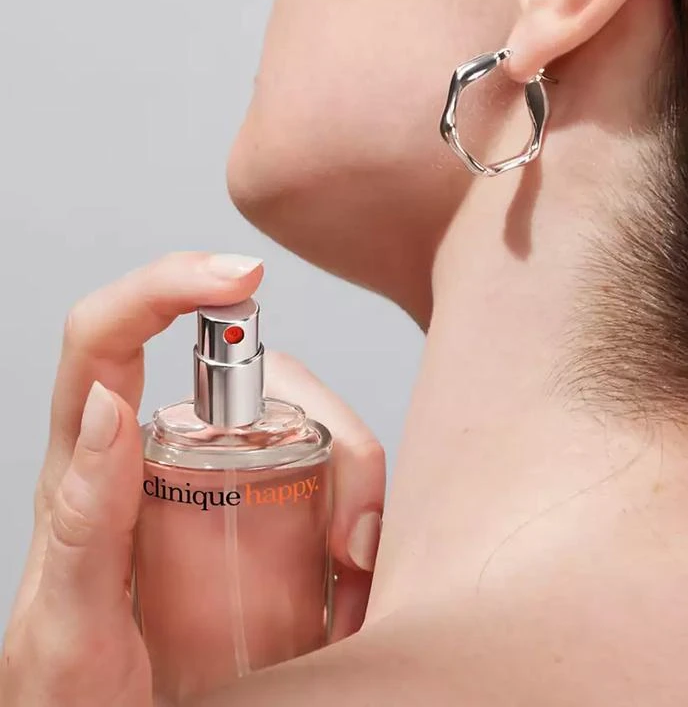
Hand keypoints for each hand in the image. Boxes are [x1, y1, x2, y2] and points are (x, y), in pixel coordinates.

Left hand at [1, 251, 385, 706]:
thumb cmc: (75, 705)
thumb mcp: (67, 630)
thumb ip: (80, 524)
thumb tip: (110, 404)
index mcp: (86, 470)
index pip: (107, 339)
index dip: (167, 285)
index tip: (240, 278)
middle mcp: (159, 459)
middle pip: (251, 373)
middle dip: (322, 422)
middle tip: (345, 532)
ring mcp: (219, 484)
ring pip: (304, 419)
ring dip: (354, 480)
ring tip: (352, 571)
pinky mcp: (265, 518)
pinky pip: (332, 480)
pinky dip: (364, 515)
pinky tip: (356, 583)